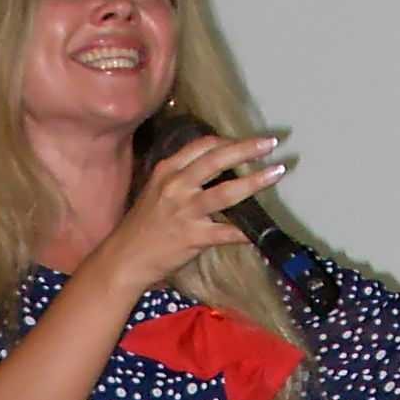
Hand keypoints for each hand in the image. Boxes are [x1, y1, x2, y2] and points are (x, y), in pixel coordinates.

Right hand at [100, 130, 287, 304]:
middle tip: (270, 143)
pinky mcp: (193, 237)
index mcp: (166, 171)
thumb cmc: (141, 228)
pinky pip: (227, 232)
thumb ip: (181, 179)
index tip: (245, 141)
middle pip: (217, 159)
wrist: (124, 258)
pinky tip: (260, 231)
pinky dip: (246, 231)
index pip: (202, 145)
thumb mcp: (155, 192)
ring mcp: (185, 211)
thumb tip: (214, 172)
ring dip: (255, 181)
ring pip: (227, 191)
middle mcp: (176, 186)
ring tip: (276, 172)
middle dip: (247, 149)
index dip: (228, 141)